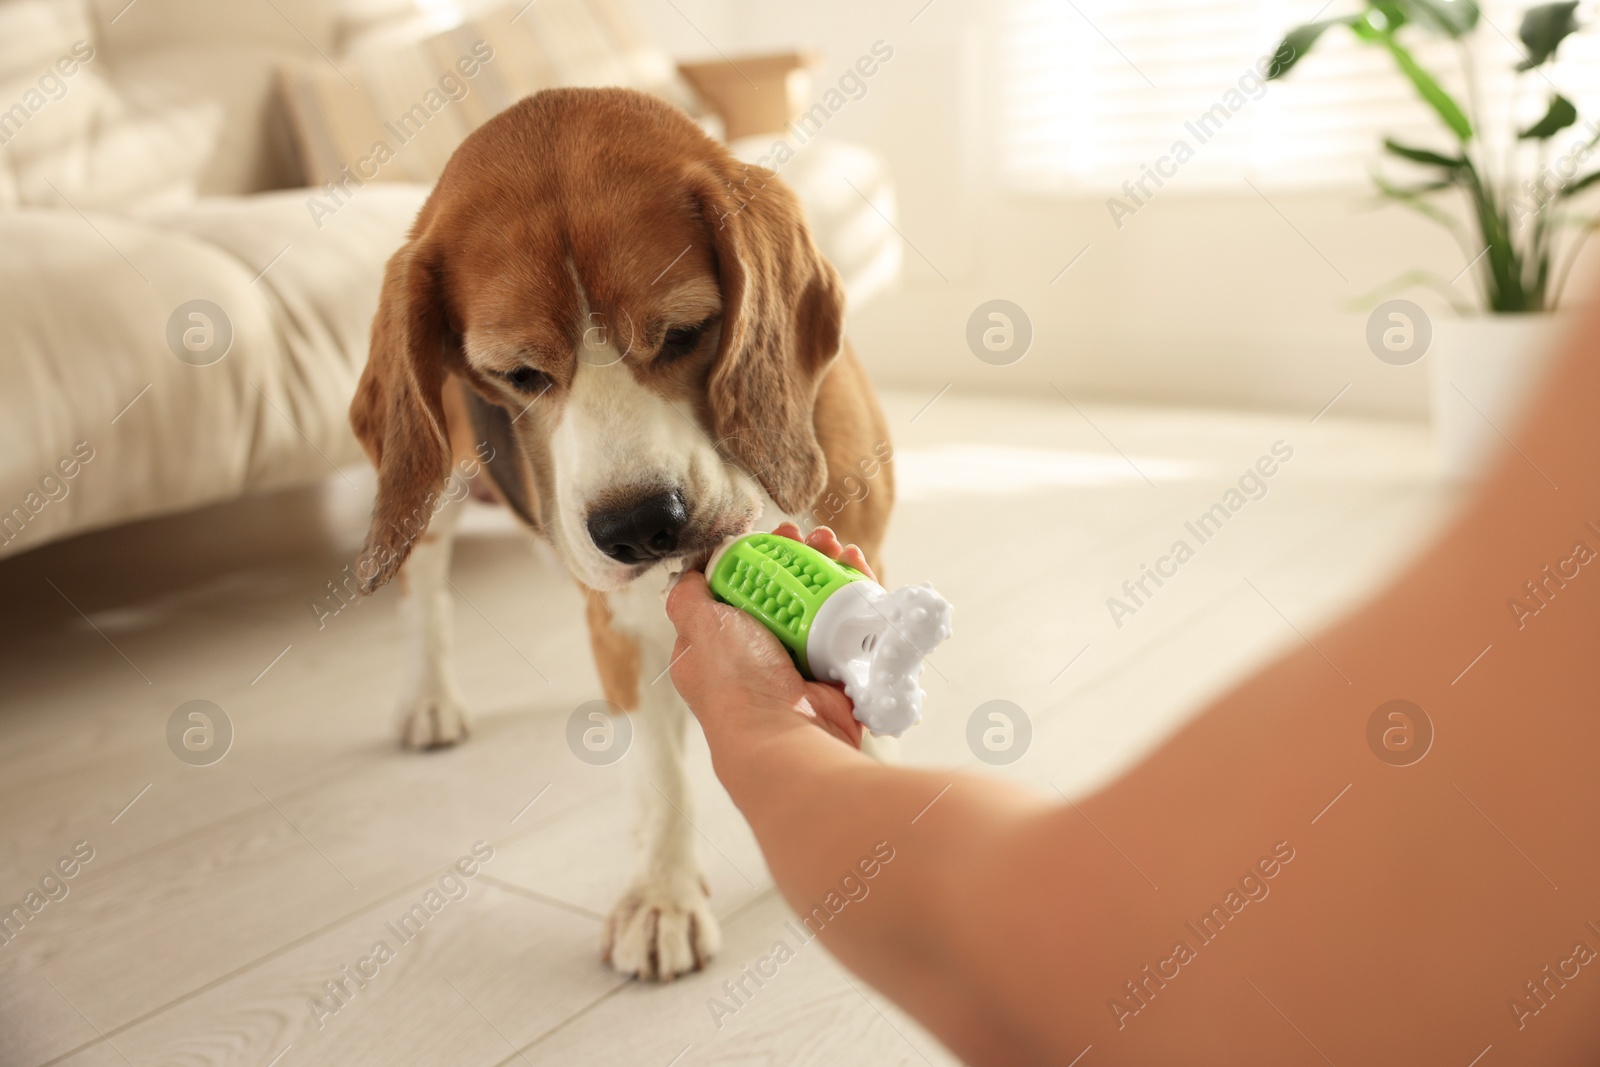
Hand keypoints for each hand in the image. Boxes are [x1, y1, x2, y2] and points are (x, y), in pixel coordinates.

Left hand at [665, 524, 873, 749]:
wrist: (786, 734)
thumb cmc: (735, 683)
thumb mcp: (697, 627)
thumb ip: (687, 597)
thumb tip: (690, 572)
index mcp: (720, 647)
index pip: (737, 590)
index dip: (754, 559)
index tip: (769, 537)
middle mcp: (759, 655)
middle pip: (782, 590)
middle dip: (797, 557)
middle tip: (808, 537)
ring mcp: (800, 662)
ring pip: (818, 602)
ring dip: (828, 567)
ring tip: (835, 547)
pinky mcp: (835, 668)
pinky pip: (848, 621)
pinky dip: (855, 591)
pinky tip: (855, 566)